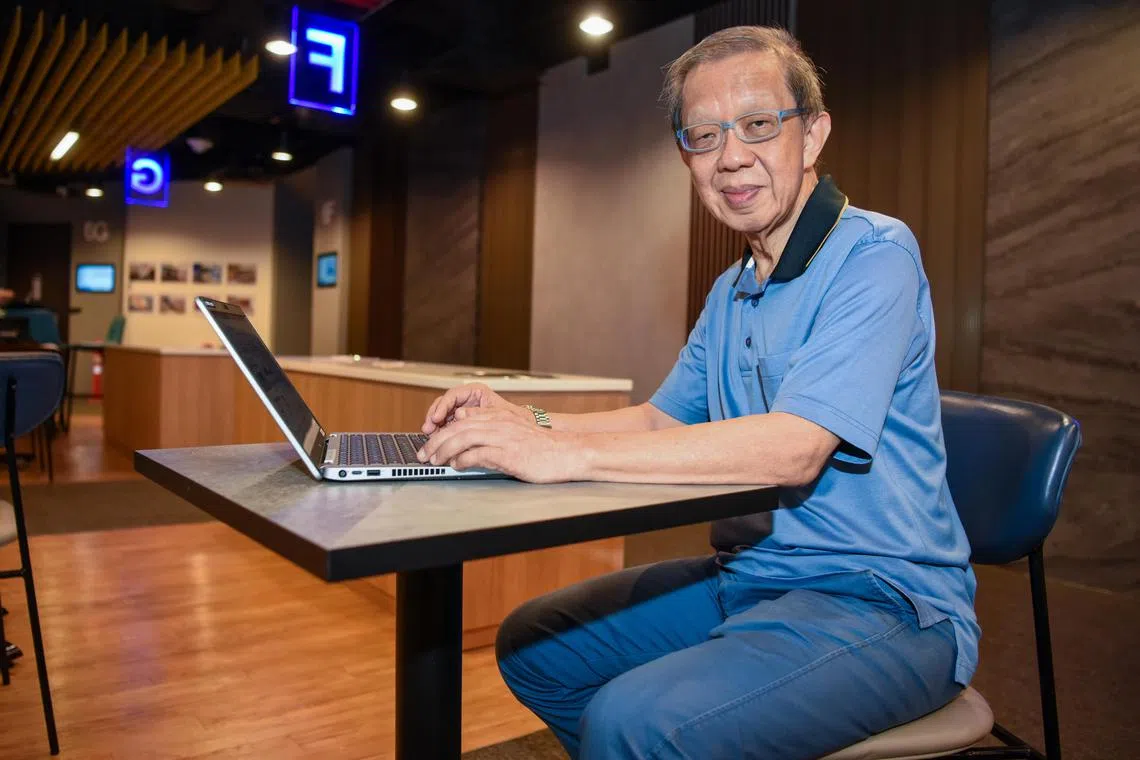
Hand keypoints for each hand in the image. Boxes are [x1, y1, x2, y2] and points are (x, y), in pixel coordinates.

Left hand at [417, 406, 582, 482]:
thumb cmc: (542, 447)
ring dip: (444, 450)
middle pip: (457, 428)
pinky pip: (478, 455)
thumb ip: (491, 426)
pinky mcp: (508, 454)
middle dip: (436, 441)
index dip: (443, 430)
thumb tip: (465, 423)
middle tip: (424, 454)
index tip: (431, 442)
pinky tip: (456, 466)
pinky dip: (463, 460)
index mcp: (499, 416)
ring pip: (463, 438)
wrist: (567, 453)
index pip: (462, 419)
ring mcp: (503, 438)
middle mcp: (499, 423)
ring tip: (434, 461)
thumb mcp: (513, 430)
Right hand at [421, 382, 531, 433]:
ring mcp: (463, 412)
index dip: (442, 406)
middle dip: (434, 416)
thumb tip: (460, 415)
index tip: (436, 418)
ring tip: (429, 435)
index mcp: (476, 392)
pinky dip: (441, 433)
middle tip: (428, 429)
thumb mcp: (500, 414)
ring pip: (443, 416)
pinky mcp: (461, 424)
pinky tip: (437, 440)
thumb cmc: (516, 419)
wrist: (523, 430)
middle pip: (444, 405)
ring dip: (434, 426)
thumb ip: (480, 413)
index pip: (453, 395)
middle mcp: (467, 400)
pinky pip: (447, 426)